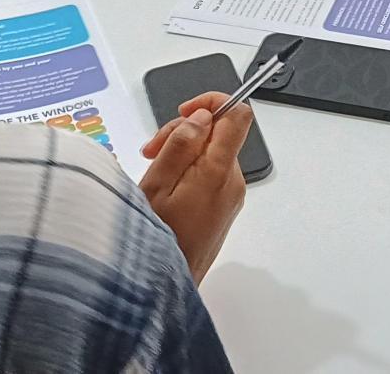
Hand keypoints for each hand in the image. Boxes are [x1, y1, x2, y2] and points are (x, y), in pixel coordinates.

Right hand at [140, 91, 250, 281]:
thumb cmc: (156, 240)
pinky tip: (165, 186)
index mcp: (219, 171)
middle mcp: (232, 181)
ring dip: (182, 152)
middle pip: (218, 132)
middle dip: (184, 132)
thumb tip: (202, 116)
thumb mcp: (156, 185)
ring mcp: (230, 196)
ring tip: (154, 171)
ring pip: (212, 152)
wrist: (164, 288)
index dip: (212, 102)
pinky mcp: (223, 208)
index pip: (238, 115)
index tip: (185, 111)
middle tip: (151, 150)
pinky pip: (210, 173)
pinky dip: (187, 170)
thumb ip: (181, 145)